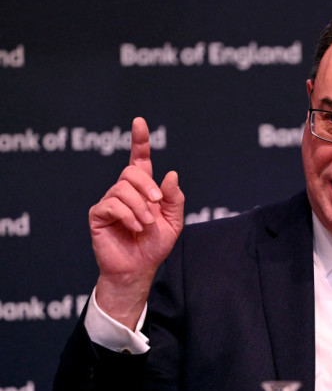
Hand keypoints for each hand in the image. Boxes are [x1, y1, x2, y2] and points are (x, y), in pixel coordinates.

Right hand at [89, 117, 184, 328]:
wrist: (139, 269)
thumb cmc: (154, 245)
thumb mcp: (174, 222)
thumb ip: (174, 199)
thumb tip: (170, 174)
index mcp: (143, 189)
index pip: (139, 159)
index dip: (139, 140)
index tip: (139, 122)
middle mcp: (124, 191)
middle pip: (132, 172)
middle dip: (148, 186)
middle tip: (157, 204)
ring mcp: (109, 202)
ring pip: (123, 188)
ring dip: (140, 207)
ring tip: (146, 224)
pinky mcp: (98, 215)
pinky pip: (112, 204)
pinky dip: (128, 215)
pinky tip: (135, 227)